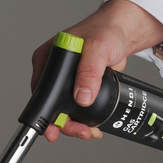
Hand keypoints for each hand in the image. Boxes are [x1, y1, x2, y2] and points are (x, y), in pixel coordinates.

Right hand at [31, 0, 162, 141]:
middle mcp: (54, 71)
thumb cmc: (106, 31)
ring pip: (64, 110)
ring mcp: (66, 82)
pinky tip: (92, 125)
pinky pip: (76, 109)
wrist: (122, 34)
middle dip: (63, 123)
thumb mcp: (96, 49)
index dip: (46, 112)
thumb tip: (82, 96)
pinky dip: (83, 120)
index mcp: (48, 59)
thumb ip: (89, 72)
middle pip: (52, 105)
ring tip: (88, 131)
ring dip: (74, 124)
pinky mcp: (79, 87)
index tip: (52, 128)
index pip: (41, 91)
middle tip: (78, 131)